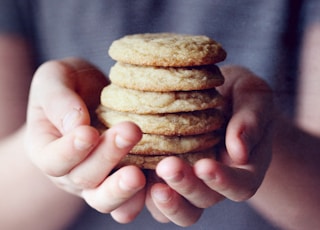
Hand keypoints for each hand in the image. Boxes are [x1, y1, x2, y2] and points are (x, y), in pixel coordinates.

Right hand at [25, 58, 146, 222]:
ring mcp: (97, 181)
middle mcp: (70, 172)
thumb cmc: (72, 84)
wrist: (94, 94)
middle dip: (107, 157)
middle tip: (130, 132)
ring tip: (138, 175)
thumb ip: (58, 99)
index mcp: (47, 149)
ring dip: (122, 190)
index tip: (89, 133)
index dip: (70, 151)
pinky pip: (130, 201)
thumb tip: (78, 125)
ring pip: (105, 200)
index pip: (53, 160)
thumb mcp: (56, 78)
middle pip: (84, 178)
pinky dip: (143, 197)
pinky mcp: (122, 181)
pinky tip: (158, 184)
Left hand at [145, 65, 272, 225]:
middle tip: (167, 166)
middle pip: (203, 200)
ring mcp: (188, 181)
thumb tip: (239, 151)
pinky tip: (129, 173)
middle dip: (186, 187)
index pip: (239, 186)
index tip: (205, 165)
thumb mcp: (254, 97)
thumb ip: (252, 120)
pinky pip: (153, 194)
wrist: (217, 94)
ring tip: (147, 182)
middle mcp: (214, 182)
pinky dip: (142, 193)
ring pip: (178, 208)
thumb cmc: (239, 94)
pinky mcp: (164, 174)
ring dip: (165, 200)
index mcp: (244, 169)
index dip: (223, 181)